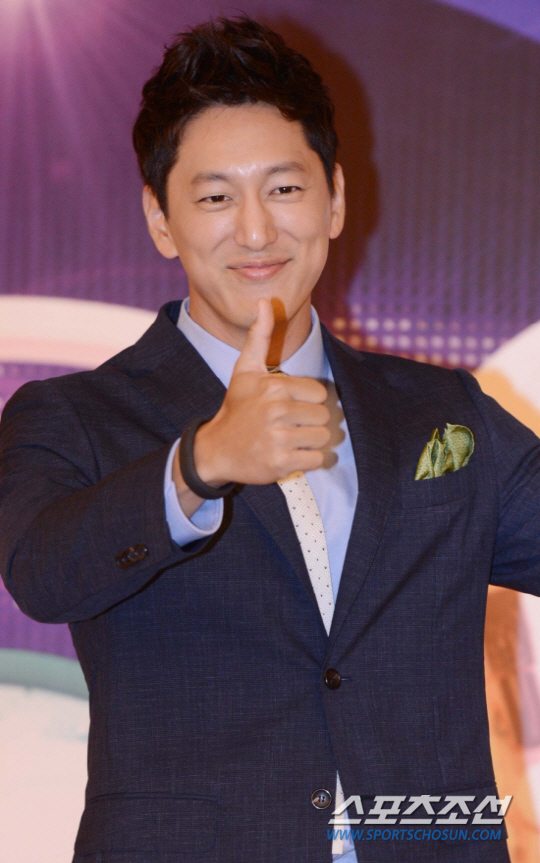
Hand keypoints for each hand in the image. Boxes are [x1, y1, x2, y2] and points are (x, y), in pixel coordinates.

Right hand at [193, 298, 330, 486]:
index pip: (320, 394)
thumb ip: (259, 336)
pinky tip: (290, 455)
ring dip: (311, 442)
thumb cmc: (237, 407)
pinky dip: (308, 461)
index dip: (308, 401)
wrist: (216, 448)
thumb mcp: (245, 370)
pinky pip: (316, 460)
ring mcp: (279, 438)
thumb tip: (264, 302)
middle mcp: (277, 410)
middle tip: (290, 426)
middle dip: (311, 423)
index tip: (290, 406)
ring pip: (322, 438)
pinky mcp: (281, 463)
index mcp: (275, 386)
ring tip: (291, 440)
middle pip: (323, 417)